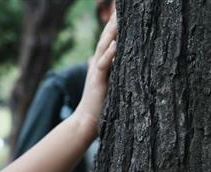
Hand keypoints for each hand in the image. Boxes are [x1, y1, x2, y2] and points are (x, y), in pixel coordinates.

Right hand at [72, 16, 117, 134]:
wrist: (86, 122)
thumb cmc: (100, 104)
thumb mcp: (109, 83)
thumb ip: (114, 70)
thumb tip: (120, 59)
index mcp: (102, 62)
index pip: (110, 38)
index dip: (116, 23)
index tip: (124, 9)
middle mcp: (98, 63)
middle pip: (106, 37)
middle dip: (114, 21)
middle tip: (122, 5)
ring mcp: (97, 72)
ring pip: (104, 47)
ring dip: (112, 32)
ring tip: (120, 17)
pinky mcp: (98, 82)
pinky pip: (104, 65)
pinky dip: (109, 54)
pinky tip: (115, 44)